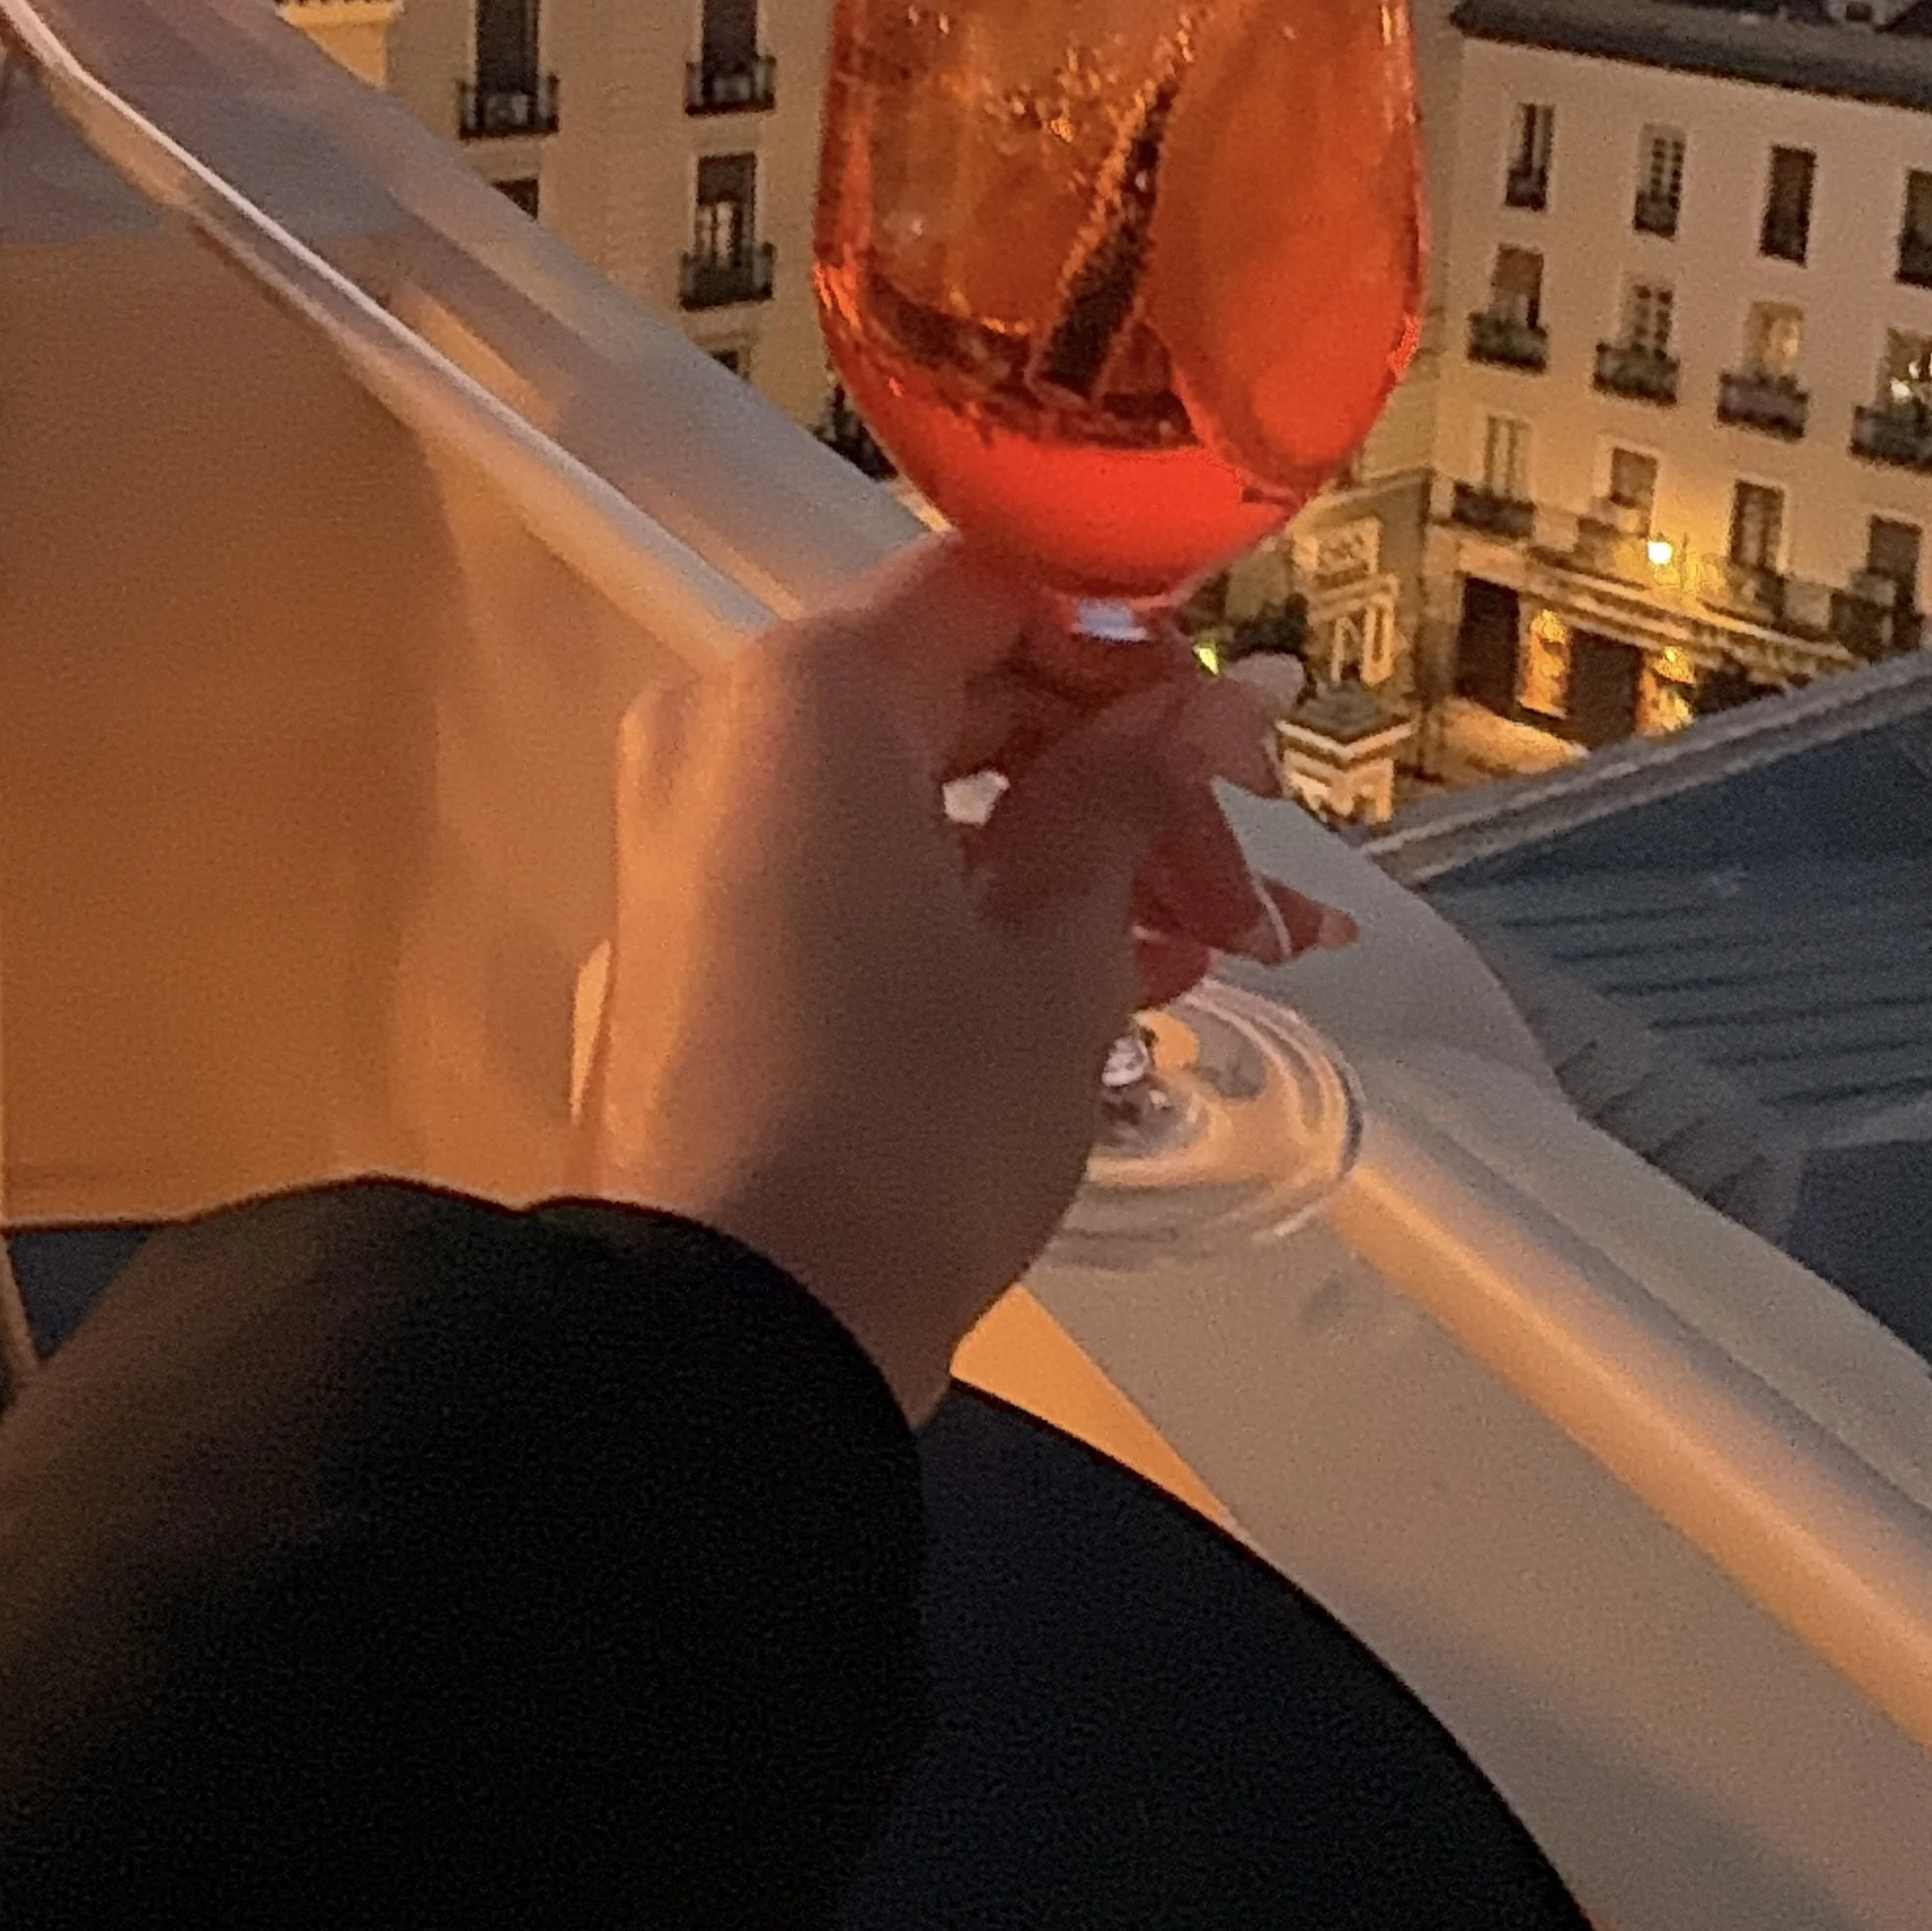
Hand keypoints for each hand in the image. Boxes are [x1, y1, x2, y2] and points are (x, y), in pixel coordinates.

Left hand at [572, 537, 1352, 1421]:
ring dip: (1060, 849)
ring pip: (909, 790)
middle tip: (1246, 882)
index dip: (1131, 650)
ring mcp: (686, 841)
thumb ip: (1136, 796)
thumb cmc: (911, 1120)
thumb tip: (1223, 700)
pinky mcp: (685, 945)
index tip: (1233, 745)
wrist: (722, 1342)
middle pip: (953, 691)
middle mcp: (722, 733)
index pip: (994, 588)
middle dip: (1115, 773)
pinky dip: (964, 900)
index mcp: (807, 694)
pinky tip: (1099, 986)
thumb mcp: (1060, 953)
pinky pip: (845, 870)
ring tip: (1201, 950)